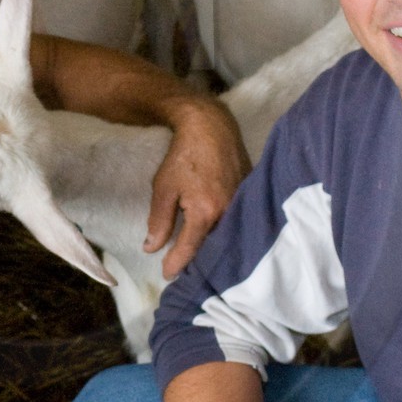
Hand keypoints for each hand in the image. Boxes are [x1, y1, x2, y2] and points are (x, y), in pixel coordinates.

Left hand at [146, 96, 249, 277]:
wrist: (211, 126)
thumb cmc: (183, 155)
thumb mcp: (164, 188)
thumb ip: (159, 221)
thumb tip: (151, 247)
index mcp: (205, 212)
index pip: (190, 249)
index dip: (177, 264)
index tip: (167, 275)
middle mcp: (228, 212)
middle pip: (213, 247)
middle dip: (199, 263)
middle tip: (185, 274)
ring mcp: (242, 204)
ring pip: (228, 236)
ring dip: (214, 249)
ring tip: (201, 261)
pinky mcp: (250, 195)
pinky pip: (238, 222)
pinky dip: (227, 233)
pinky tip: (218, 239)